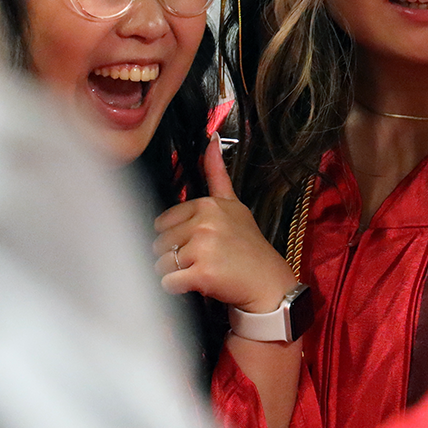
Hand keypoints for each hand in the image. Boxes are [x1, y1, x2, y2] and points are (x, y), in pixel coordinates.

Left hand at [153, 139, 296, 312]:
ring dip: (174, 273)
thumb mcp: (234, 205)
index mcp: (207, 205)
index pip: (163, 222)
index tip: (198, 243)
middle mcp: (205, 223)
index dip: (176, 237)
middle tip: (201, 260)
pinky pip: (168, 282)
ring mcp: (204, 248)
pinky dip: (177, 289)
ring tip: (199, 271)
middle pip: (159, 243)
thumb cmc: (248, 246)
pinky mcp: (202, 273)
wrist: (268, 283)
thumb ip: (217, 174)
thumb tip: (212, 138)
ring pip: (161, 263)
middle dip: (174, 256)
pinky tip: (195, 285)